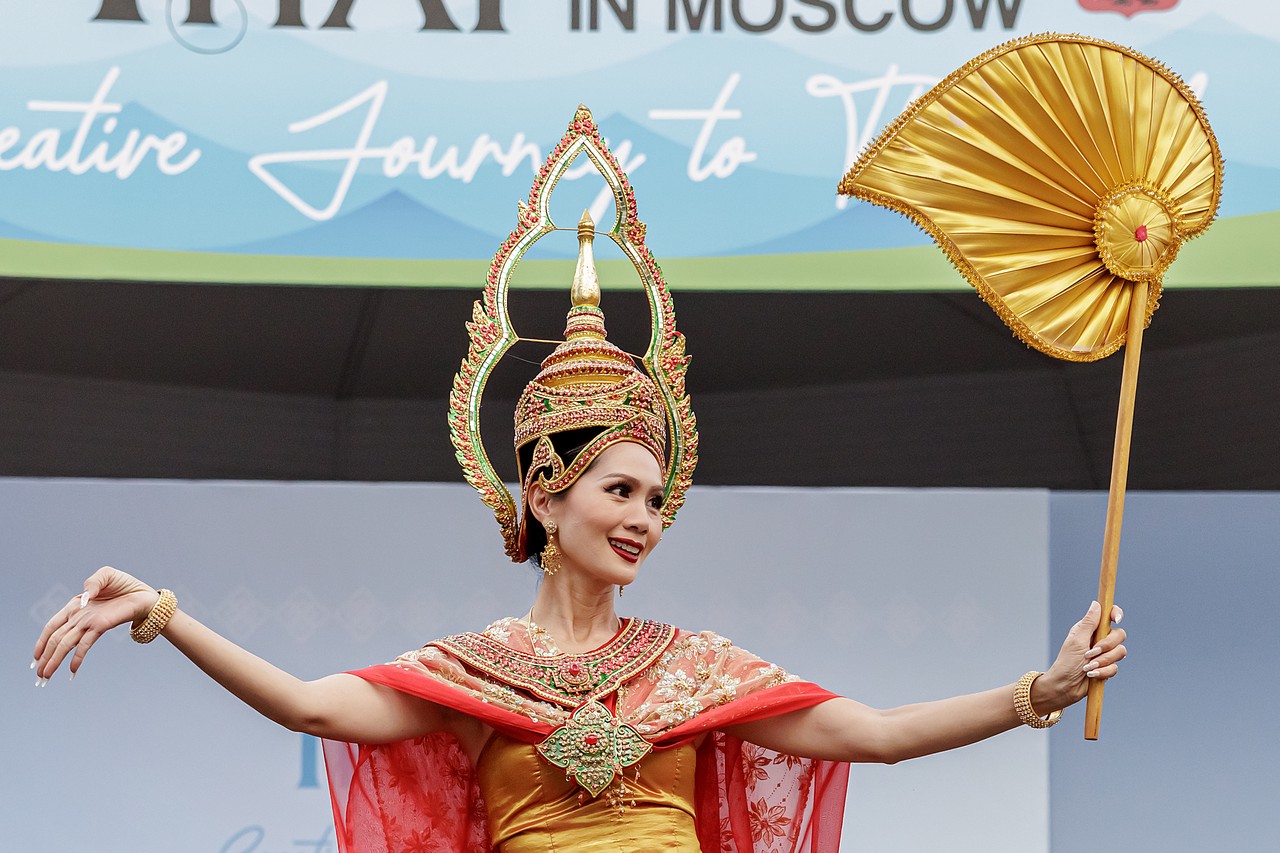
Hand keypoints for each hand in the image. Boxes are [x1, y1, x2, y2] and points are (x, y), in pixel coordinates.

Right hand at [32, 567, 159, 682]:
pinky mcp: (101, 627)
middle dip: (45, 658)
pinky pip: (85, 644)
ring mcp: (89, 624)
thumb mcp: (106, 575)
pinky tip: (72, 671)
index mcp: (75, 606)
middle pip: (56, 639)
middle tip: (39, 676)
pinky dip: (77, 657)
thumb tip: (85, 598)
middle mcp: (79, 618)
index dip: (41, 641)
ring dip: (54, 661)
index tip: (35, 658)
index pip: (52, 626)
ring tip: (45, 677)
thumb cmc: (124, 585)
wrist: (144, 595)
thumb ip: (92, 582)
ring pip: (66, 644)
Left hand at [1034, 600, 1126, 713]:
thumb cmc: (1067, 662)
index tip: (1116, 619)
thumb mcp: (1077, 640)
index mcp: (1091, 629)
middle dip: (1107, 645)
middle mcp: (1100, 639)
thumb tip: (1096, 603)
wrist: (1065, 686)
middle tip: (1091, 653)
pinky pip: (1116, 667)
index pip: (1109, 616)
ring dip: (1103, 661)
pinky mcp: (1108, 668)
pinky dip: (1103, 672)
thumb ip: (1089, 623)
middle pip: (1120, 634)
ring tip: (1088, 666)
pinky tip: (1091, 675)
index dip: (1116, 613)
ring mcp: (1105, 654)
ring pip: (1121, 652)